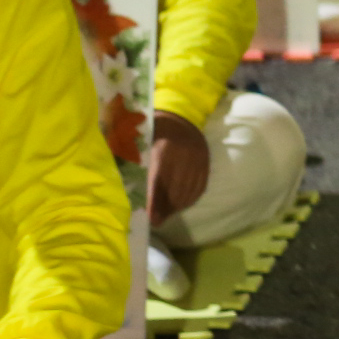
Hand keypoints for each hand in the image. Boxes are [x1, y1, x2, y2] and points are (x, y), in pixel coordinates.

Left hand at [145, 110, 208, 225]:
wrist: (179, 119)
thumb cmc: (152, 133)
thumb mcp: (141, 145)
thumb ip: (135, 167)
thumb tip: (132, 197)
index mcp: (162, 150)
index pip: (158, 183)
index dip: (154, 203)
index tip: (150, 220)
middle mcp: (183, 156)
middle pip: (175, 191)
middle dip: (165, 209)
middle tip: (156, 220)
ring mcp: (197, 161)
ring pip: (188, 193)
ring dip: (176, 207)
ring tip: (166, 213)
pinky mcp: (206, 164)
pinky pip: (199, 189)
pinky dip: (189, 200)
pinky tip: (179, 204)